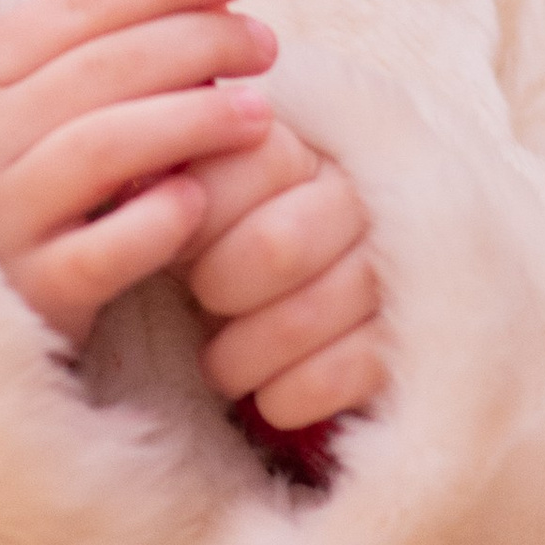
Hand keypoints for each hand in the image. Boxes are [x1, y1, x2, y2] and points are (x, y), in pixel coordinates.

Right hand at [0, 0, 279, 349]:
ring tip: (260, 115)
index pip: (76, 7)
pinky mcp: (26, 290)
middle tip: (263, 43)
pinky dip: (154, 220)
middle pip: (100, 68)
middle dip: (196, 42)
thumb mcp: (17, 105)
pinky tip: (198, 199)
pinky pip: (99, 251)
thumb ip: (79, 54)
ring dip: (192, 120)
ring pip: (102, 147)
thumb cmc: (8, 185)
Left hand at [180, 122, 385, 431]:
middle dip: (223, 287)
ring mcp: (393, 268)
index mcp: (300, 146)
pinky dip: (292, 394)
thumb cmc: (223, 241)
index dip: (200, 215)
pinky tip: (270, 397)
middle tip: (204, 301)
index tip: (176, 244)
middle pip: (277, 247)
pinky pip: (347, 372)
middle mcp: (359, 197)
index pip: (253, 162)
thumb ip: (167, 173)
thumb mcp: (191, 195)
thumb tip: (133, 177)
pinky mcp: (410, 338)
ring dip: (244, 355)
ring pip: (307, 316)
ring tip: (220, 365)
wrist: (293, 307)